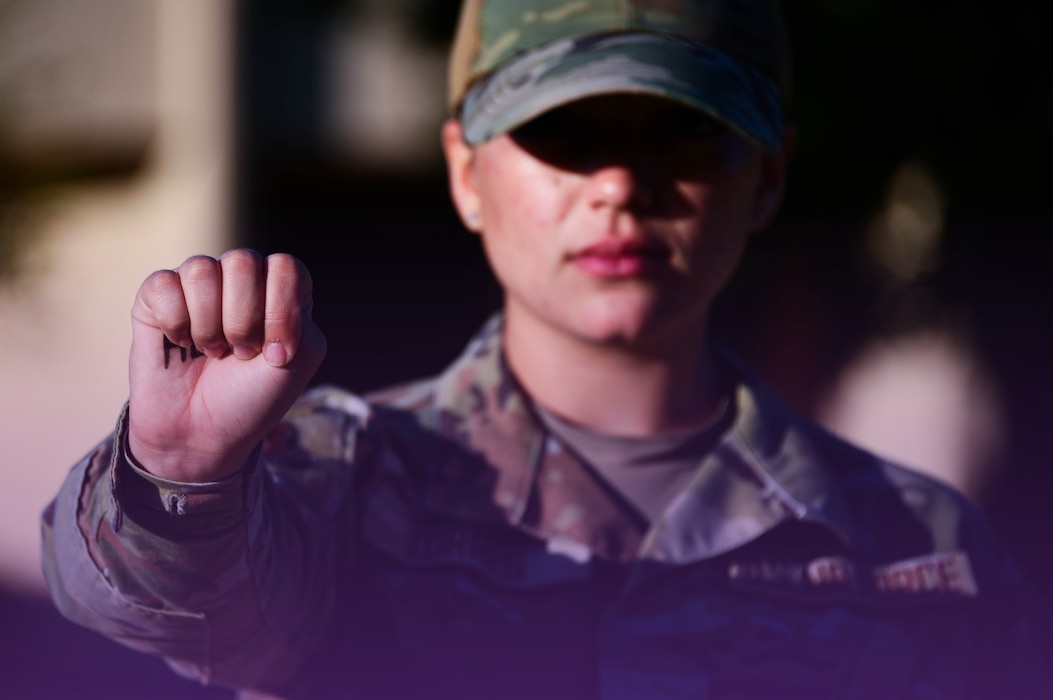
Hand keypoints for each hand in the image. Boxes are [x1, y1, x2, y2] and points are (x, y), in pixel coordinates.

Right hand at [127, 250, 326, 481]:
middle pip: (243, 261)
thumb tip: (259, 295)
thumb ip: (297, 317)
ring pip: (201, 269)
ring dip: (209, 325)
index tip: (276, 355)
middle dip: (243, 321)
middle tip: (240, 353)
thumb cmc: (252, 396)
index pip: (286, 267)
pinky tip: (180, 344)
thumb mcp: (297, 362)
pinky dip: (175, 323)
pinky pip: (163, 285)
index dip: (281, 313)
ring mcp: (197, 284)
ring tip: (212, 351)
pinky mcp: (157, 296)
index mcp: (280, 289)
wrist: (203, 433)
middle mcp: (240, 279)